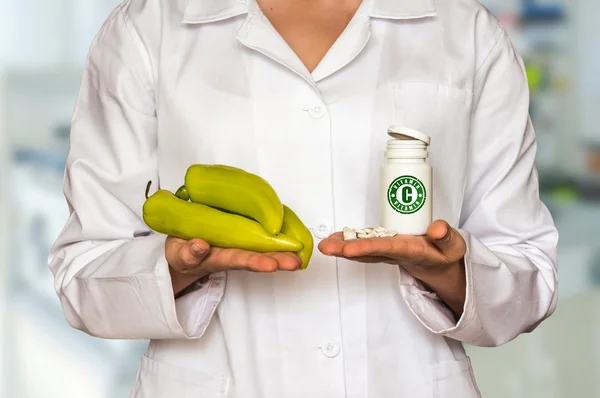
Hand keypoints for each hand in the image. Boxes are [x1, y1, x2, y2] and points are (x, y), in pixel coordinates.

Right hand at [166, 236, 301, 294]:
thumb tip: (200, 245)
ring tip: (299, 253)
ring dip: (281, 251)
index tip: (271, 266)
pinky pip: (261, 233)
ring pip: (263, 247)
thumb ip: (188, 252)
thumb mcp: (179, 254)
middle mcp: (234, 252)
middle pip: (258, 257)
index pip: (239, 260)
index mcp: (218, 257)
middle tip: (295, 263)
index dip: (255, 262)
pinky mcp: (242, 233)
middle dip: (277, 260)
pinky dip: (277, 233)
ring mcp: (239, 243)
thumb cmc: (182, 252)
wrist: (182, 247)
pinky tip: (292, 232)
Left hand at [318, 220, 466, 314]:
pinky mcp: (383, 245)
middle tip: (326, 248)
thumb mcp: (454, 247)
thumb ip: (447, 237)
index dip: (367, 249)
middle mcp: (394, 253)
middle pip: (367, 252)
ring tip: (324, 244)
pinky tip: (333, 239)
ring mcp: (386, 250)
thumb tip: (437, 228)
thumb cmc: (445, 253)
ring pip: (361, 249)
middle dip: (345, 250)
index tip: (349, 249)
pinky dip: (347, 241)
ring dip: (342, 247)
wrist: (440, 263)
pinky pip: (363, 244)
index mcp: (411, 252)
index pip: (387, 249)